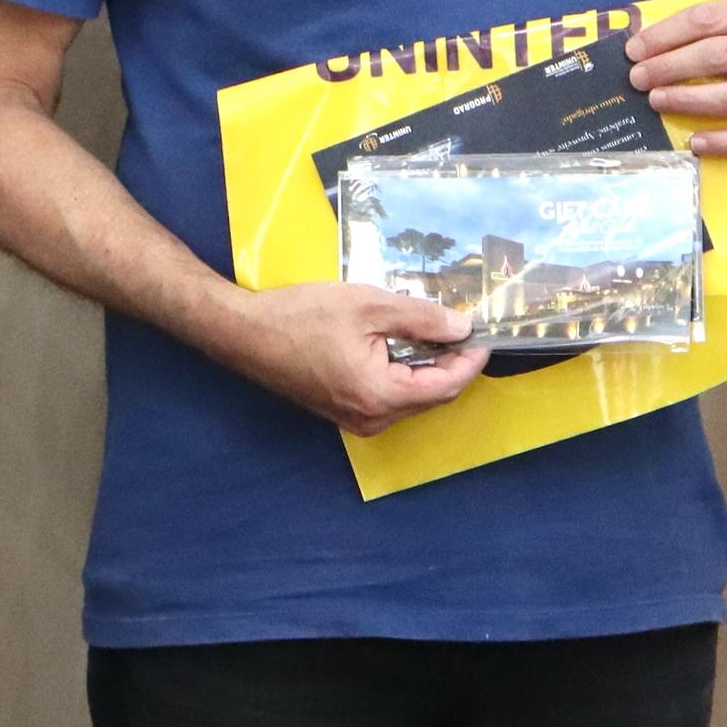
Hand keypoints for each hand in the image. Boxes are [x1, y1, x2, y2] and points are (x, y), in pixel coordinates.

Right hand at [213, 281, 492, 434]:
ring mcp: (355, 420)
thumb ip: (421, 319)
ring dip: (427, 370)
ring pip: (410, 399)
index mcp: (380, 396)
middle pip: (431, 397)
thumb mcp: (368, 306)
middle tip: (460, 329)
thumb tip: (461, 328)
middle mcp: (371, 419)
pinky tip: (401, 346)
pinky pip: (388, 398)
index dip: (470, 361)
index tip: (482, 334)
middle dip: (451, 365)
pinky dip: (403, 374)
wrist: (244, 333)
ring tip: (434, 333)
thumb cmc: (301, 316)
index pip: (445, 386)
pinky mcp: (342, 412)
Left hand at [628, 0, 726, 156]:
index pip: (708, 17)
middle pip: (718, 54)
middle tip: (638, 78)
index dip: (666, 34)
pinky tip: (694, 142)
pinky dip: (721, 142)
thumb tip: (638, 48)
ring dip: (687, 100)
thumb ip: (696, 31)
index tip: (634, 50)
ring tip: (655, 101)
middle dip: (671, 66)